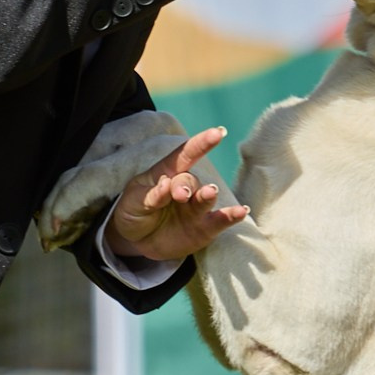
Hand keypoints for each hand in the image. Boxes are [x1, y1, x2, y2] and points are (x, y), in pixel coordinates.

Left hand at [104, 127, 249, 263]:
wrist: (137, 241)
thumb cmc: (134, 213)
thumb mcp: (133, 202)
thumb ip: (150, 195)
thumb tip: (166, 186)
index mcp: (167, 174)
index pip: (185, 154)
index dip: (202, 143)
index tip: (218, 133)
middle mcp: (186, 188)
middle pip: (191, 180)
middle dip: (186, 186)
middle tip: (180, 195)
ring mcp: (196, 208)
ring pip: (206, 198)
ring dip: (208, 195)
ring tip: (210, 193)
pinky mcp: (204, 228)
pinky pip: (219, 221)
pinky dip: (231, 216)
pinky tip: (241, 211)